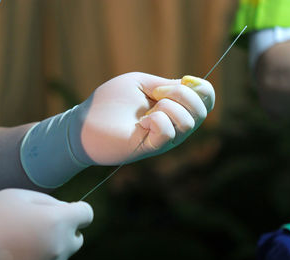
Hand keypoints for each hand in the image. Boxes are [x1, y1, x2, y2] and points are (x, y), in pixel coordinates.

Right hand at [0, 189, 92, 259]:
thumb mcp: (22, 195)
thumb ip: (51, 201)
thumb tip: (66, 210)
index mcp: (58, 222)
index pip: (87, 214)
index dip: (78, 210)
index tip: (65, 210)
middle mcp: (60, 247)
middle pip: (77, 237)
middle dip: (65, 229)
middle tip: (40, 225)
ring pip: (63, 252)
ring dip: (53, 244)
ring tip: (25, 239)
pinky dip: (43, 257)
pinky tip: (22, 252)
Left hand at [70, 72, 214, 164]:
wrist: (83, 123)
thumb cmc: (108, 103)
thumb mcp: (140, 83)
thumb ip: (165, 84)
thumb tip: (189, 85)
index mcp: (173, 108)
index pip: (206, 100)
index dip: (201, 88)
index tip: (180, 81)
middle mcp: (173, 126)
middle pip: (202, 111)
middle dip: (183, 95)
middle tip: (156, 94)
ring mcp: (163, 139)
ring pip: (188, 122)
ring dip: (167, 107)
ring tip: (145, 112)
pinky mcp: (149, 148)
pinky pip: (167, 132)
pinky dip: (156, 120)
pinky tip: (141, 123)